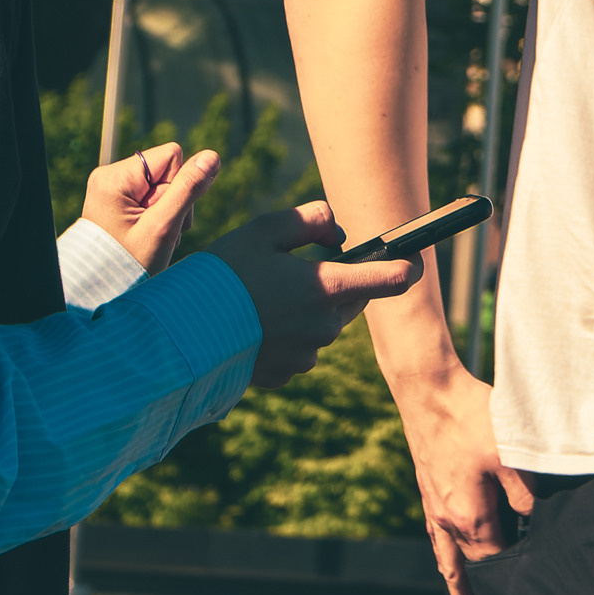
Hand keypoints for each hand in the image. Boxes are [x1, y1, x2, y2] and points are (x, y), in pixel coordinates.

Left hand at [82, 142, 221, 273]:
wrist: (102, 289)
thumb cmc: (130, 263)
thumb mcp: (163, 227)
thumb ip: (188, 189)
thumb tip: (212, 156)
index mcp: (115, 177)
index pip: (172, 156)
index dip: (179, 186)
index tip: (163, 216)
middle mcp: (110, 175)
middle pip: (168, 170)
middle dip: (174, 202)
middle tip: (159, 232)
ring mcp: (113, 187)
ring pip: (164, 184)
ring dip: (169, 211)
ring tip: (153, 236)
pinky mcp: (118, 198)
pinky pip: (153, 194)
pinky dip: (159, 215)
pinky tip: (149, 234)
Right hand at [205, 203, 422, 384]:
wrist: (181, 334)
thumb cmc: (223, 275)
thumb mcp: (264, 229)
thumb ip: (311, 220)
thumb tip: (338, 234)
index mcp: (327, 288)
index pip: (392, 279)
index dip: (406, 264)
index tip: (412, 257)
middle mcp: (325, 326)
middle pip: (354, 301)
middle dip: (339, 283)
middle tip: (300, 268)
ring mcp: (306, 355)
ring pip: (325, 325)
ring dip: (310, 309)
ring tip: (266, 295)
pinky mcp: (285, 374)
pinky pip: (300, 348)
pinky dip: (288, 333)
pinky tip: (256, 322)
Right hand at [395, 364, 533, 594]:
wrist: (428, 391)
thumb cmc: (472, 418)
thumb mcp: (509, 452)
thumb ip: (525, 491)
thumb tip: (537, 522)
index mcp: (470, 516)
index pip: (495, 562)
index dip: (514, 581)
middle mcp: (448, 521)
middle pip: (473, 568)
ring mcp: (435, 509)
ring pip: (450, 562)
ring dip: (463, 590)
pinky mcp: (429, 494)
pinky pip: (438, 541)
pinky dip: (447, 561)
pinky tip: (450, 566)